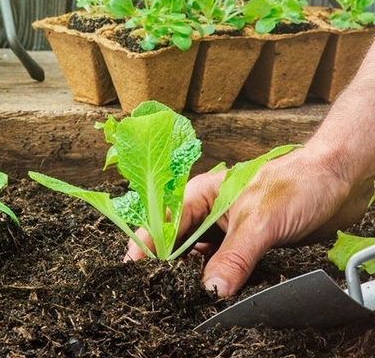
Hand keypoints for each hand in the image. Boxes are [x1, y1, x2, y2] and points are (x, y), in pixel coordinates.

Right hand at [124, 142, 374, 296]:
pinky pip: (227, 266)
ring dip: (196, 275)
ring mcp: (230, 230)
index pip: (165, 221)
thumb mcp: (259, 221)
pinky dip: (221, 280)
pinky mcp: (249, 245)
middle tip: (162, 289)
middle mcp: (212, 212)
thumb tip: (211, 290)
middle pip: (179, 242)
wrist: (341, 180)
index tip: (134, 267)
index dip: (148, 243)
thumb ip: (233, 257)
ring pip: (202, 256)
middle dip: (170, 264)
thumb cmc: (298, 183)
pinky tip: (218, 292)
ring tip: (186, 295)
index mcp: (203, 194)